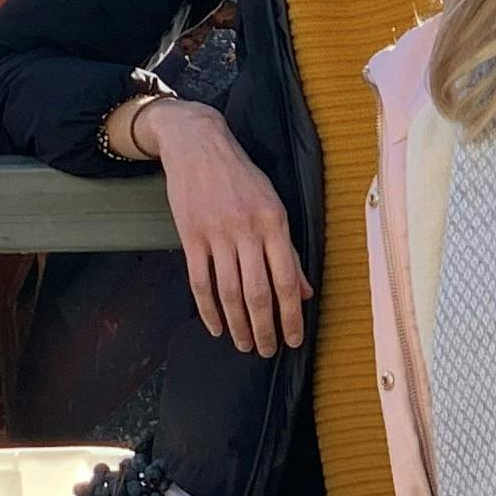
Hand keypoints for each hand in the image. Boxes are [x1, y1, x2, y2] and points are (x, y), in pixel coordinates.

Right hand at [144, 98, 309, 358]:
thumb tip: (304, 290)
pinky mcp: (191, 236)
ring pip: (229, 292)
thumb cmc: (240, 176)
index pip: (287, 279)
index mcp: (274, 221)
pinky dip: (208, 309)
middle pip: (258, 292)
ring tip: (244, 345)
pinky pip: (200, 281)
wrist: (198, 144)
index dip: (291, 315)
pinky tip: (216, 327)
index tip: (294, 339)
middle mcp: (247, 229)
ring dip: (238, 324)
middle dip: (265, 328)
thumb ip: (288, 249)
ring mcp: (216, 234)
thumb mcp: (273, 204)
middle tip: (267, 350)